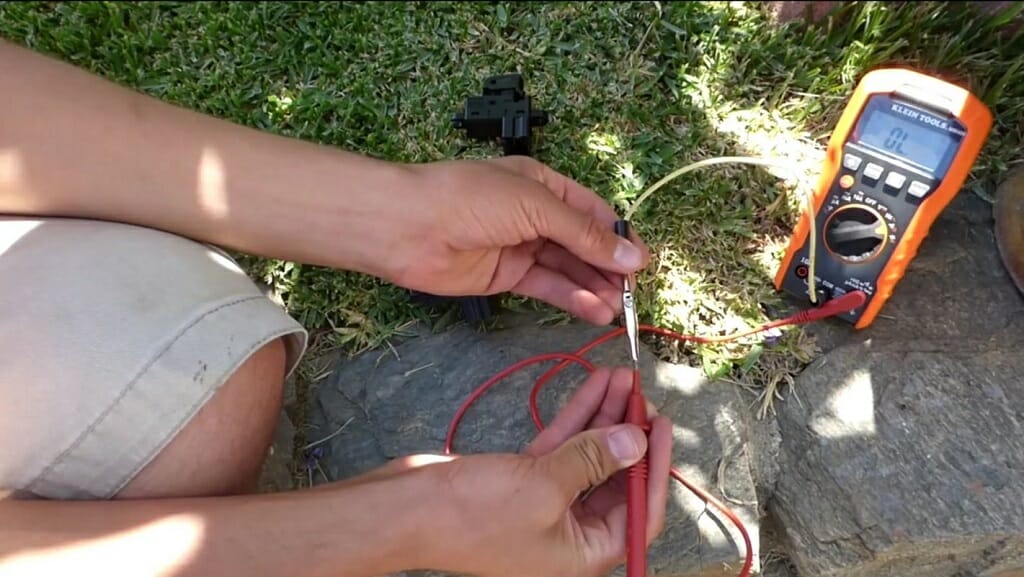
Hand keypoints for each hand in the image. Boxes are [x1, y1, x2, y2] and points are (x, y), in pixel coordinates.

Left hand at [382, 156, 649, 324]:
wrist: (408, 226)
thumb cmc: (471, 199)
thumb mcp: (536, 206)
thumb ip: (584, 234)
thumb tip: (633, 255)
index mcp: (543, 183)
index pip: (592, 211)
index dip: (618, 236)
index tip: (643, 263)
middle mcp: (534, 214)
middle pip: (582, 242)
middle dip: (608, 266)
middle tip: (633, 295)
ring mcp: (519, 246)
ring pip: (566, 268)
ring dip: (593, 287)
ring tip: (618, 311)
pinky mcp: (505, 276)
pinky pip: (546, 286)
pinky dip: (570, 299)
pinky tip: (593, 311)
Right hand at [420, 367, 672, 576]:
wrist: (406, 511)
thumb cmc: (473, 515)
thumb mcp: (545, 486)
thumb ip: (595, 460)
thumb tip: (637, 442)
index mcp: (584, 554)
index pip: (639, 513)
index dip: (656, 468)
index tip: (663, 425)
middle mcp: (570, 534)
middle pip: (616, 480)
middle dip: (629, 432)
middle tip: (642, 394)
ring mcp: (546, 506)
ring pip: (588, 456)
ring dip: (605, 417)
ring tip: (621, 377)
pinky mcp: (524, 482)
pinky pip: (561, 448)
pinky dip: (576, 418)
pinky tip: (592, 386)